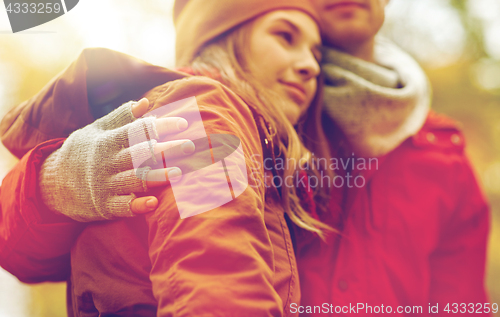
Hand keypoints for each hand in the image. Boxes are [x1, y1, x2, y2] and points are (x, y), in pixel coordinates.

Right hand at [38, 98, 194, 220]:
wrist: (52, 184)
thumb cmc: (82, 152)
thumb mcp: (96, 131)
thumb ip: (121, 118)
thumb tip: (145, 102)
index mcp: (107, 141)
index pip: (137, 130)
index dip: (160, 126)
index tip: (183, 123)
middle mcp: (107, 162)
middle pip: (139, 154)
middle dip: (165, 150)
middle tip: (190, 146)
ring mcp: (105, 185)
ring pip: (134, 180)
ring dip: (157, 176)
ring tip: (179, 173)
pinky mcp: (105, 206)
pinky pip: (122, 207)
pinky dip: (137, 205)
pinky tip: (154, 203)